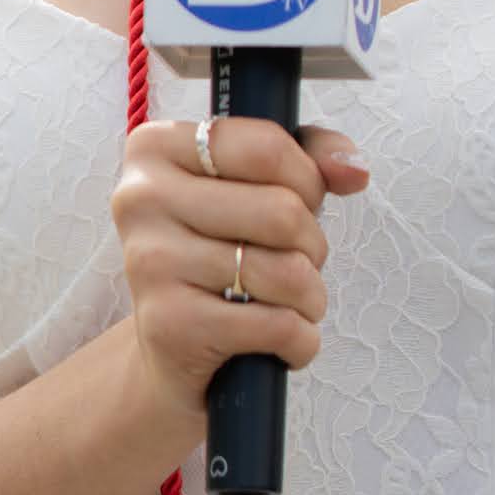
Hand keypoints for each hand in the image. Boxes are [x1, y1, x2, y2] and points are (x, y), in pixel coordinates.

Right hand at [110, 112, 369, 441]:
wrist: (171, 347)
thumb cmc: (220, 253)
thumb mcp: (256, 188)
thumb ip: (309, 158)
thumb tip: (353, 170)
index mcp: (155, 149)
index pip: (266, 148)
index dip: (307, 180)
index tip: (298, 203)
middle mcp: (141, 199)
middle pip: (283, 212)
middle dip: (312, 246)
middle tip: (294, 263)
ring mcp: (150, 263)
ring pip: (287, 272)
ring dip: (311, 298)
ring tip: (290, 304)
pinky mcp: (169, 326)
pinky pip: (278, 326)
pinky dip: (301, 341)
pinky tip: (282, 342)